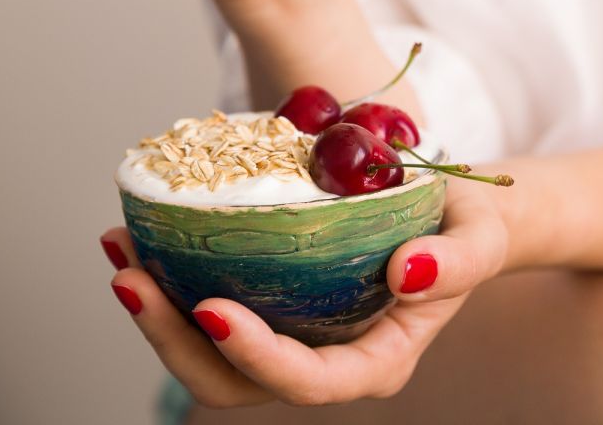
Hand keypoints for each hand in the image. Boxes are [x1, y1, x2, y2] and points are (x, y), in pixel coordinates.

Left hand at [101, 182, 507, 406]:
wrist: (456, 219)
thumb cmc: (470, 231)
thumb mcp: (480, 238)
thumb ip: (457, 261)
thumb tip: (405, 273)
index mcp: (376, 362)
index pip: (309, 380)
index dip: (257, 356)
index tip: (214, 307)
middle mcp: (325, 362)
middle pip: (235, 383)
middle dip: (174, 339)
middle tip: (132, 276)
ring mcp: (293, 339)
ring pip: (209, 357)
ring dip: (156, 313)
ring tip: (122, 248)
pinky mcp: (274, 308)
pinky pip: (211, 313)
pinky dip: (170, 280)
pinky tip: (141, 235)